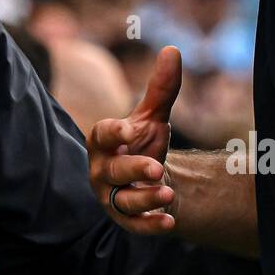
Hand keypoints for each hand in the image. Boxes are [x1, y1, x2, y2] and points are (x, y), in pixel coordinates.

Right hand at [87, 45, 180, 234]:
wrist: (150, 180)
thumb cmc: (144, 143)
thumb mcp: (154, 116)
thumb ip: (161, 88)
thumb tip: (172, 49)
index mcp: (105, 142)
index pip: (101, 135)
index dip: (113, 132)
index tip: (129, 129)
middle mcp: (103, 170)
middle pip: (112, 170)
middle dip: (133, 169)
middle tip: (156, 167)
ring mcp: (113, 196)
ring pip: (122, 200)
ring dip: (144, 198)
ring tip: (167, 193)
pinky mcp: (126, 218)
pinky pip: (134, 224)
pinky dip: (150, 224)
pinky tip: (169, 222)